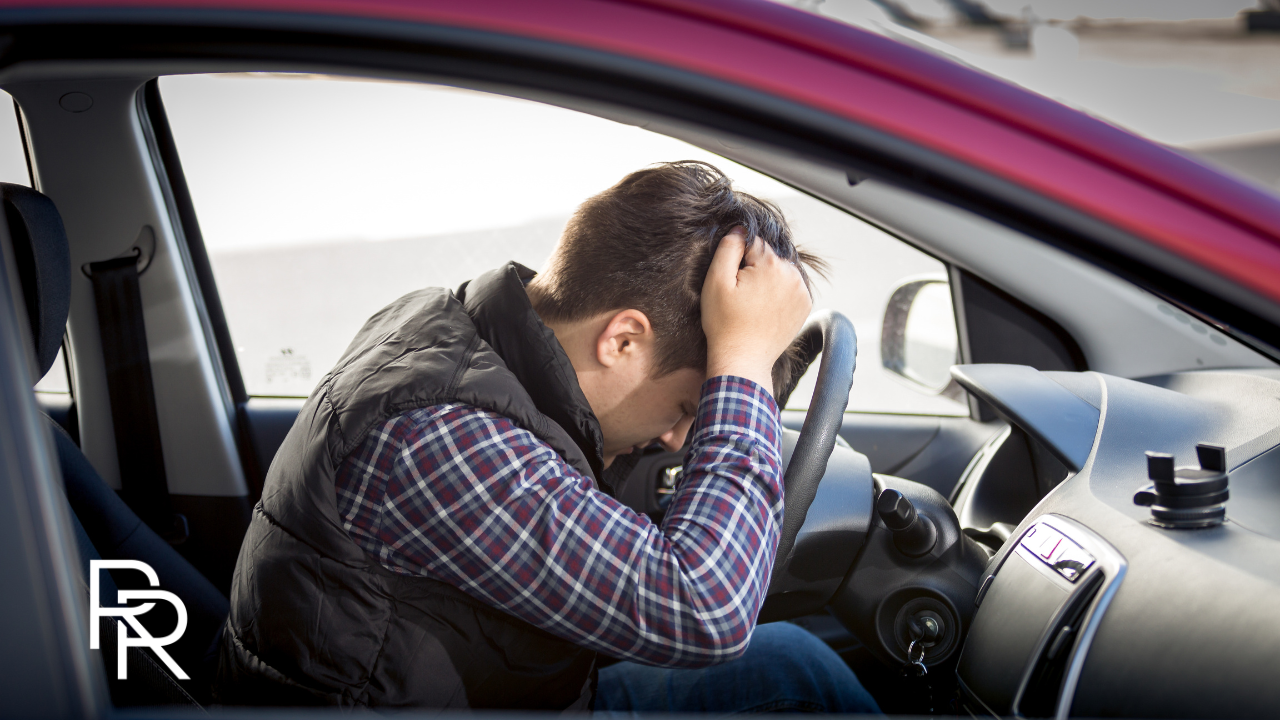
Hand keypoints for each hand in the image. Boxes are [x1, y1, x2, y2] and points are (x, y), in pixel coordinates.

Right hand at [701, 229, 811, 393]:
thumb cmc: (725, 324)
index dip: (737, 259)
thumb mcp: (716, 282)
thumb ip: (728, 248)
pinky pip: (790, 286)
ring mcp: (802, 291)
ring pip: (780, 270)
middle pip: (769, 256)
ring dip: (768, 279)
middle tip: (741, 295)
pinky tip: (765, 309)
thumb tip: (740, 229)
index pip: (752, 242)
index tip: (733, 282)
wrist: (743, 359)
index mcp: (771, 264)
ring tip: (753, 304)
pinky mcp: (804, 305)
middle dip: (755, 268)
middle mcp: (792, 274)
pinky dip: (779, 292)